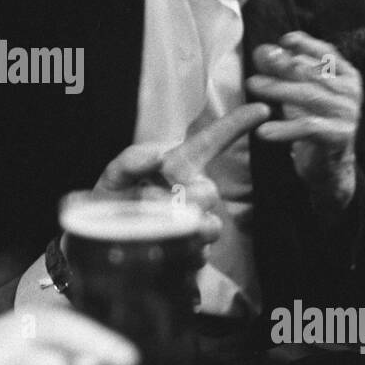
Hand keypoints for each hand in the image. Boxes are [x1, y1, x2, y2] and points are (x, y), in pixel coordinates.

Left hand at [93, 103, 272, 237]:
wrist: (103, 243)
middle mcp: (193, 191)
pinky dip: (178, 252)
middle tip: (148, 202)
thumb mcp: (114, 176)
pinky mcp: (195, 254)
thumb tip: (159, 155)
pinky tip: (159, 248)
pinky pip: (199, 254)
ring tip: (152, 227)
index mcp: (178, 166)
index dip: (236, 124)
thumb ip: (131, 161)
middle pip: (209, 193)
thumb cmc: (111, 201)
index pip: (211, 141)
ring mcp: (197, 223)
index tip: (261, 110)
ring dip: (181, 228)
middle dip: (183, 199)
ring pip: (209, 226)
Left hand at [247, 31, 360, 208]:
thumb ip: (283, 71)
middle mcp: (351, 91)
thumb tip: (262, 51)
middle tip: (256, 62)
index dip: (305, 44)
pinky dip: (284, 128)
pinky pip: (308, 127)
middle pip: (312, 73)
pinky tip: (262, 131)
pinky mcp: (340, 135)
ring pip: (309, 95)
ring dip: (278, 90)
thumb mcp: (298, 93)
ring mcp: (348, 113)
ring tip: (253, 86)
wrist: (329, 165)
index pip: (326, 52)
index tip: (283, 40)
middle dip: (281, 67)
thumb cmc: (312, 122)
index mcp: (346, 75)